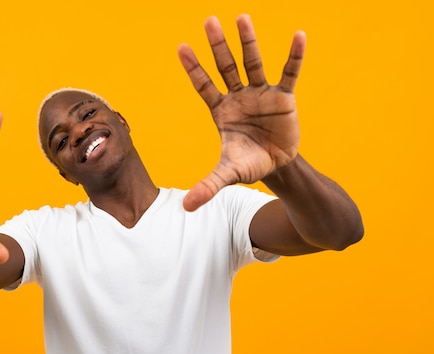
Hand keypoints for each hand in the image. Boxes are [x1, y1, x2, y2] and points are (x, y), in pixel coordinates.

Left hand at [178, 14, 305, 210]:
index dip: (194, 69)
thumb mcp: (228, 174)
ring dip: (249, 42)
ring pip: (253, 63)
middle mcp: (239, 97)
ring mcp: (261, 94)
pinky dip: (294, 57)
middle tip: (209, 20)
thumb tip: (186, 207)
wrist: (277, 166)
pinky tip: (299, 36)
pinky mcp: (284, 98)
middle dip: (218, 46)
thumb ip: (209, 185)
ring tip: (241, 17)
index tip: (182, 47)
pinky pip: (289, 74)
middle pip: (226, 67)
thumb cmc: (248, 165)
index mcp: (222, 111)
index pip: (204, 86)